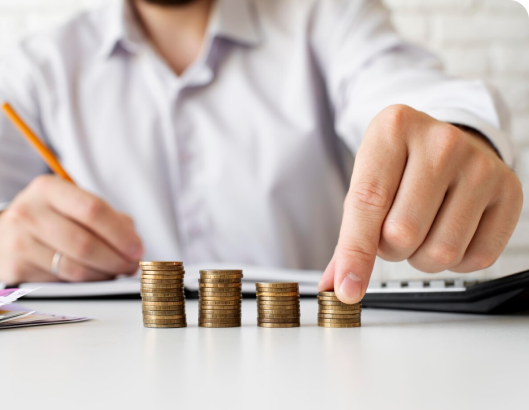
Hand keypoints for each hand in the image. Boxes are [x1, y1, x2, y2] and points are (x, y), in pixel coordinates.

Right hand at [0, 175, 143, 283]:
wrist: (8, 233)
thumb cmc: (53, 218)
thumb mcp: (76, 206)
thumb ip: (110, 219)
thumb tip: (134, 243)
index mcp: (48, 189)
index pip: (93, 210)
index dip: (121, 234)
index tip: (137, 249)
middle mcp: (28, 213)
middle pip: (85, 243)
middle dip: (116, 259)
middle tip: (131, 266)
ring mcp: (18, 241)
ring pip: (75, 268)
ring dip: (104, 275)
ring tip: (117, 272)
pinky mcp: (15, 269)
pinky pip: (61, 283)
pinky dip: (85, 285)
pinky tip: (94, 278)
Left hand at [319, 105, 522, 303]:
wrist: (450, 145)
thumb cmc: (401, 166)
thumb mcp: (367, 182)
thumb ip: (349, 234)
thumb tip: (336, 284)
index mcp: (394, 128)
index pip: (368, 202)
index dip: (355, 253)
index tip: (348, 290)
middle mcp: (441, 142)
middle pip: (402, 233)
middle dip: (390, 248)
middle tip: (393, 230)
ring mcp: (480, 166)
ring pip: (441, 251)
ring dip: (421, 257)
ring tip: (422, 229)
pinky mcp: (509, 191)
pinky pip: (477, 257)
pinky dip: (456, 261)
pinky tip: (449, 231)